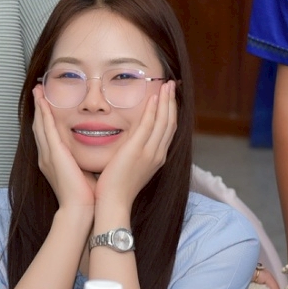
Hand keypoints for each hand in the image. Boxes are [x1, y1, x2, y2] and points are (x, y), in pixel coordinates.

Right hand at [30, 87, 96, 216]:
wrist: (79, 208)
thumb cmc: (85, 195)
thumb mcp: (84, 172)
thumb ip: (85, 160)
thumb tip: (99, 151)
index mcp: (53, 161)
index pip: (48, 135)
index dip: (45, 119)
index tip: (46, 104)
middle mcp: (46, 156)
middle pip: (40, 127)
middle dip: (38, 109)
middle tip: (38, 92)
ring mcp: (48, 154)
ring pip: (40, 124)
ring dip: (38, 106)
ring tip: (38, 91)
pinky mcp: (53, 153)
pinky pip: (46, 128)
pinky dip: (43, 113)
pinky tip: (43, 100)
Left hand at [92, 80, 177, 214]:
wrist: (114, 203)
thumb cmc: (117, 189)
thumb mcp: (131, 167)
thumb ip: (134, 153)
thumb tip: (130, 142)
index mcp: (157, 158)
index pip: (168, 130)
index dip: (171, 112)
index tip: (170, 98)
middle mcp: (158, 154)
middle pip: (170, 123)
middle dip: (172, 102)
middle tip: (173, 85)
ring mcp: (150, 152)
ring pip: (163, 121)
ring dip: (166, 101)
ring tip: (167, 85)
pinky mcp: (138, 150)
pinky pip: (149, 125)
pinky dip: (153, 110)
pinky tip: (154, 98)